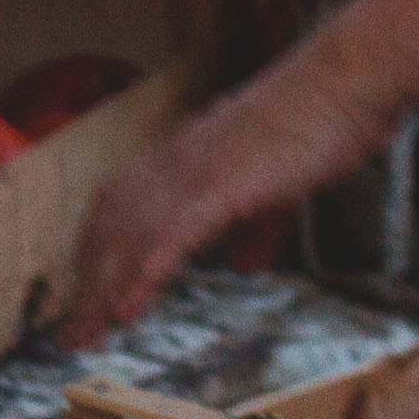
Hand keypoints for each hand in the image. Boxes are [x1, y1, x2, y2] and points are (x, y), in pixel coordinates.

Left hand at [53, 66, 362, 350]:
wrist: (346, 81)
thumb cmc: (319, 125)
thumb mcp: (279, 186)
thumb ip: (255, 224)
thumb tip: (245, 262)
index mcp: (182, 158)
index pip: (117, 210)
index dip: (96, 256)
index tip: (85, 297)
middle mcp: (174, 162)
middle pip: (110, 229)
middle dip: (87, 285)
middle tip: (72, 335)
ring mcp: (193, 172)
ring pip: (128, 239)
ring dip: (102, 292)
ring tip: (85, 337)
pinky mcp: (220, 185)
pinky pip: (167, 238)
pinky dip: (140, 277)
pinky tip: (124, 311)